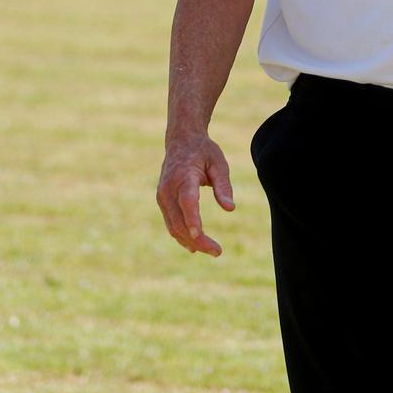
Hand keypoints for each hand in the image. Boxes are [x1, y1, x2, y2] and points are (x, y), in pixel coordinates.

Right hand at [156, 131, 234, 256]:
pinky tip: (195, 245)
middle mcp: (168, 188)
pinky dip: (182, 236)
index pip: (187, 201)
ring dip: (190, 242)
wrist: (180, 140)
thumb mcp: (219, 163)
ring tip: (212, 250)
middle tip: (218, 252)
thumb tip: (230, 209)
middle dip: (198, 240)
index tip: (199, 235)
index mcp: (184, 176)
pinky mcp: (162, 201)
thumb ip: (224, 185)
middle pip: (180, 220)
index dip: (192, 218)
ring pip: (174, 226)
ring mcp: (162, 196)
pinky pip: (171, 223)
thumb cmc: (203, 151)